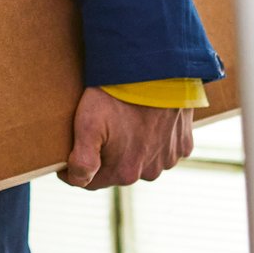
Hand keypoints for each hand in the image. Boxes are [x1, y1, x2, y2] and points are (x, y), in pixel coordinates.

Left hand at [57, 87, 193, 189]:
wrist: (155, 71)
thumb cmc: (117, 95)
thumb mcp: (88, 123)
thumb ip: (81, 161)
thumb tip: (76, 180)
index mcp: (124, 172)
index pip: (92, 180)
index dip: (77, 166)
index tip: (70, 149)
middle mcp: (150, 172)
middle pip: (119, 169)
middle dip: (107, 154)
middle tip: (100, 125)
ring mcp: (169, 158)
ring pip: (143, 158)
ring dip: (133, 146)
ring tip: (124, 119)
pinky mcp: (184, 143)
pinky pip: (165, 146)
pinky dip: (156, 137)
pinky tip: (147, 118)